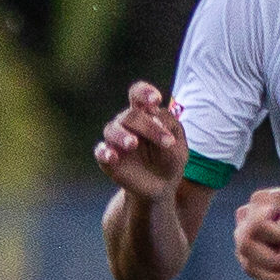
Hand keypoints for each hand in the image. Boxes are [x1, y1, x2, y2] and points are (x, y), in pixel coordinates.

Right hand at [94, 82, 186, 200]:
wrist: (162, 186)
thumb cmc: (171, 158)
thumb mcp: (179, 144)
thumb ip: (170, 128)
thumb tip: (154, 117)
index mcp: (145, 113)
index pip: (138, 94)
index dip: (144, 93)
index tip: (156, 100)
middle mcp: (127, 123)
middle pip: (131, 116)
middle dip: (150, 128)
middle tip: (168, 143)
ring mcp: (115, 140)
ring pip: (112, 130)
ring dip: (122, 136)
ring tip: (133, 144)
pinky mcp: (107, 158)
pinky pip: (100, 152)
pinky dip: (104, 153)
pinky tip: (112, 157)